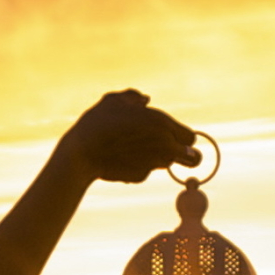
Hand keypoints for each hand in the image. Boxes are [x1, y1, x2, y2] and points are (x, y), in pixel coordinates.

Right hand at [71, 89, 199, 185]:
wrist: (81, 153)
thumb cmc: (98, 122)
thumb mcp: (114, 100)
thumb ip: (134, 97)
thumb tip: (145, 100)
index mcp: (162, 123)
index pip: (191, 137)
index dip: (183, 136)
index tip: (173, 135)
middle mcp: (164, 144)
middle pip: (193, 158)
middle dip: (186, 155)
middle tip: (172, 151)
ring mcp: (153, 163)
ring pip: (168, 164)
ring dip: (159, 158)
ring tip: (135, 149)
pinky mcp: (140, 176)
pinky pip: (146, 170)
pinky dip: (139, 165)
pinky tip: (121, 157)